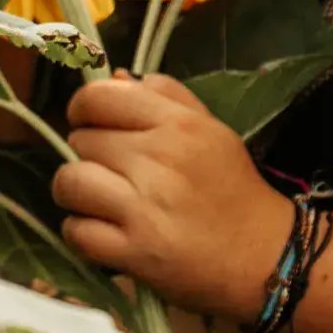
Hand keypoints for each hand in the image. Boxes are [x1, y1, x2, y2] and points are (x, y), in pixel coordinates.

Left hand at [52, 72, 293, 315]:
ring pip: (69, 182)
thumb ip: (166, 95)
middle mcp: (158, 159)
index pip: (97, 97)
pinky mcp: (135, 252)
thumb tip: (116, 77)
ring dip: (76, 192)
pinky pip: (76, 230)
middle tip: (111, 169)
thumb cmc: (233, 187)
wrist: (263, 255)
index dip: (84, 110)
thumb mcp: (211, 128)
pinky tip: (104, 231)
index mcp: (178, 123)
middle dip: (88, 153)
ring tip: (99, 200)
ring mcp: (144, 208)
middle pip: (80, 140)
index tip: (93, 124)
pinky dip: (82, 232)